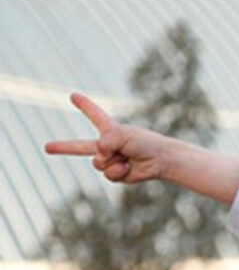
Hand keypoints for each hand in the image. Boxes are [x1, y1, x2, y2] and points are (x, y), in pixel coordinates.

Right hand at [45, 93, 172, 183]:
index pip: (94, 115)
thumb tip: (98, 158)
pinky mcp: (115, 174)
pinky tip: (128, 167)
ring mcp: (110, 160)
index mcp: (110, 130)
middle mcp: (108, 145)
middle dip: (63, 147)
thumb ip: (105, 142)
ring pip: (97, 163)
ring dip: (112, 161)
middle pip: (80, 146)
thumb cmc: (144, 143)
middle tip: (46, 147)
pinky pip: (108, 174)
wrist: (160, 160)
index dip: (84, 106)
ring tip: (126, 157)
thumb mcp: (121, 136)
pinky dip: (118, 171)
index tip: (73, 95)